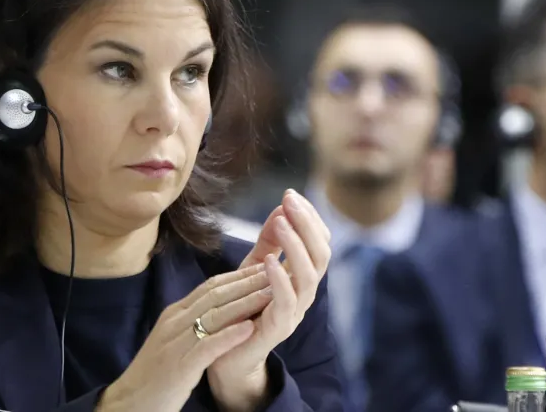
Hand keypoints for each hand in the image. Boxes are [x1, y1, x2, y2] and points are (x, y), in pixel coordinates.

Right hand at [97, 265, 273, 411]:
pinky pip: (207, 347)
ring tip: (271, 293)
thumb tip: (215, 309)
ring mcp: (175, 343)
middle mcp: (174, 322)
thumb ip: (190, 323)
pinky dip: (229, 336)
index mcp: (173, 315)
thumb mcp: (172, 341)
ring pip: (214, 316)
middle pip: (215, 295)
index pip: (209, 287)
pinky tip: (249, 328)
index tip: (262, 268)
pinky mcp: (179, 367)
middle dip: (246, 283)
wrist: (128, 402)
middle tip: (274, 272)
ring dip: (245, 303)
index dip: (238, 276)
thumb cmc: (154, 375)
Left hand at [207, 189, 331, 411]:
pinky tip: (269, 260)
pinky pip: (287, 301)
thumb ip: (270, 238)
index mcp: (302, 276)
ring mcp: (295, 312)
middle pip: (322, 255)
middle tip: (290, 201)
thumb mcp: (255, 265)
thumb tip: (283, 204)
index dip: (309, 217)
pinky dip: (281, 278)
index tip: (291, 194)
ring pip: (310, 276)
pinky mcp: (278, 328)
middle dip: (308, 224)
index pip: (320, 241)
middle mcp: (305, 293)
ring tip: (282, 222)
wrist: (224, 352)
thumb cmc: (242, 306)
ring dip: (297, 245)